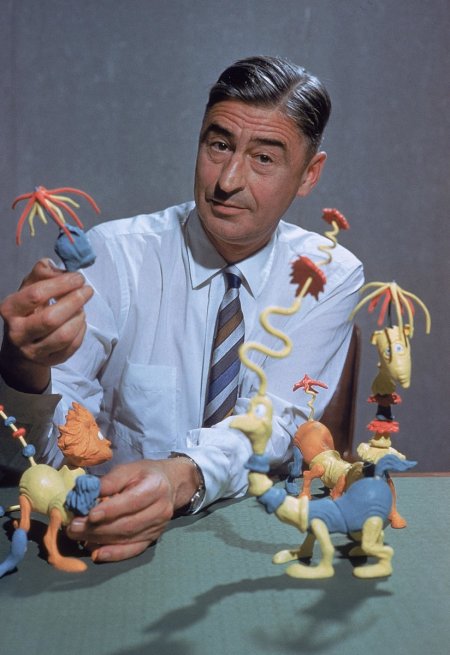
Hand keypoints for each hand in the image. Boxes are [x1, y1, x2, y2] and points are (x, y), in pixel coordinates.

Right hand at [0, 258, 92, 391]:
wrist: (20, 346)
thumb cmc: (28, 310)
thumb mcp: (28, 287)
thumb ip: (42, 273)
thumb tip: (61, 269)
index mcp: (10, 309)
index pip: (36, 295)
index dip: (61, 284)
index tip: (78, 278)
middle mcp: (18, 332)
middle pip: (51, 318)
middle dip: (74, 301)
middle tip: (87, 290)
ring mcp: (33, 350)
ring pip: (64, 336)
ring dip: (79, 317)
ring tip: (82, 306)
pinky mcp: (48, 361)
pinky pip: (72, 347)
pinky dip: (81, 331)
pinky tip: (80, 321)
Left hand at [66, 458, 200, 562]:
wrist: (170, 484)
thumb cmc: (145, 474)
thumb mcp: (129, 469)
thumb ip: (110, 481)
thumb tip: (86, 492)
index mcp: (155, 487)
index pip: (132, 502)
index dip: (110, 510)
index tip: (89, 514)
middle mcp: (160, 509)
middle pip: (127, 524)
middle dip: (97, 528)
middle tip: (74, 528)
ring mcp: (158, 527)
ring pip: (127, 538)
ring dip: (100, 540)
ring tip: (78, 536)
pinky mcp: (153, 538)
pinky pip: (133, 550)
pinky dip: (114, 554)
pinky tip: (97, 553)